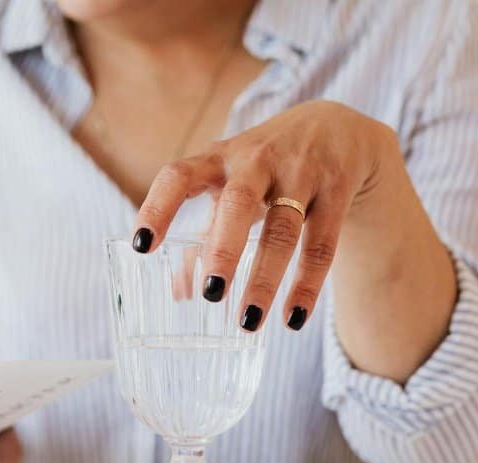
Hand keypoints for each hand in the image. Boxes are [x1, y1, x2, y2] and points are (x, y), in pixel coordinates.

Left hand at [130, 100, 416, 332]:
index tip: (140, 247)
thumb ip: (203, 234)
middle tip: (209, 295)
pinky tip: (293, 318)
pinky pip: (322, 242)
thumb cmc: (264, 167)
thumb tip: (178, 294)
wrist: (335, 126)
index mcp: (217, 159)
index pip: (178, 177)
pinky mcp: (336, 189)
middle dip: (224, 249)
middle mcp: (256, 161)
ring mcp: (300, 172)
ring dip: (265, 278)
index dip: (157, 208)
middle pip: (238, 202)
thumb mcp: (229, 186)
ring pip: (284, 229)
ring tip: (247, 322)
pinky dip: (307, 283)